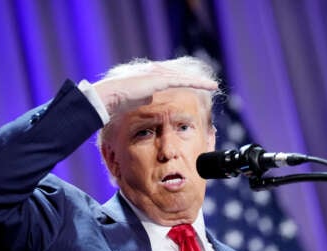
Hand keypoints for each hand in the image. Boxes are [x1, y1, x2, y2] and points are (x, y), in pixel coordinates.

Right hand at [92, 63, 217, 115]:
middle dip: (195, 81)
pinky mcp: (160, 79)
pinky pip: (182, 81)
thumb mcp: (137, 99)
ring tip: (213, 86)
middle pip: (181, 76)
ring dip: (199, 82)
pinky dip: (196, 83)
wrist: (113, 96)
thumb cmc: (121, 100)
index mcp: (152, 76)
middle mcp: (157, 72)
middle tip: (210, 85)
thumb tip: (151, 98)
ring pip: (184, 78)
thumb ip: (146, 96)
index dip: (185, 81)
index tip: (195, 85)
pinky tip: (207, 86)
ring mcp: (158, 74)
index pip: (173, 78)